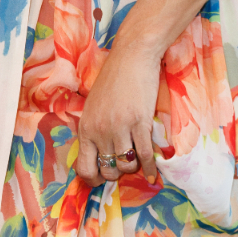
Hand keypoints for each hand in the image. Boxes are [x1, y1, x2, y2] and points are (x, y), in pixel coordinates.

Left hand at [76, 38, 161, 186]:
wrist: (131, 56)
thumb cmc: (113, 79)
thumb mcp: (94, 106)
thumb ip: (94, 129)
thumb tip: (99, 152)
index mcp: (85, 128)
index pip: (84, 167)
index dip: (93, 179)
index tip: (102, 179)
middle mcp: (100, 131)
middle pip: (108, 170)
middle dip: (117, 173)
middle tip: (123, 165)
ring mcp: (120, 128)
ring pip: (126, 166)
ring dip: (133, 168)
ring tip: (137, 161)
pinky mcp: (140, 123)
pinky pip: (145, 155)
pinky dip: (151, 169)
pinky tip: (153, 175)